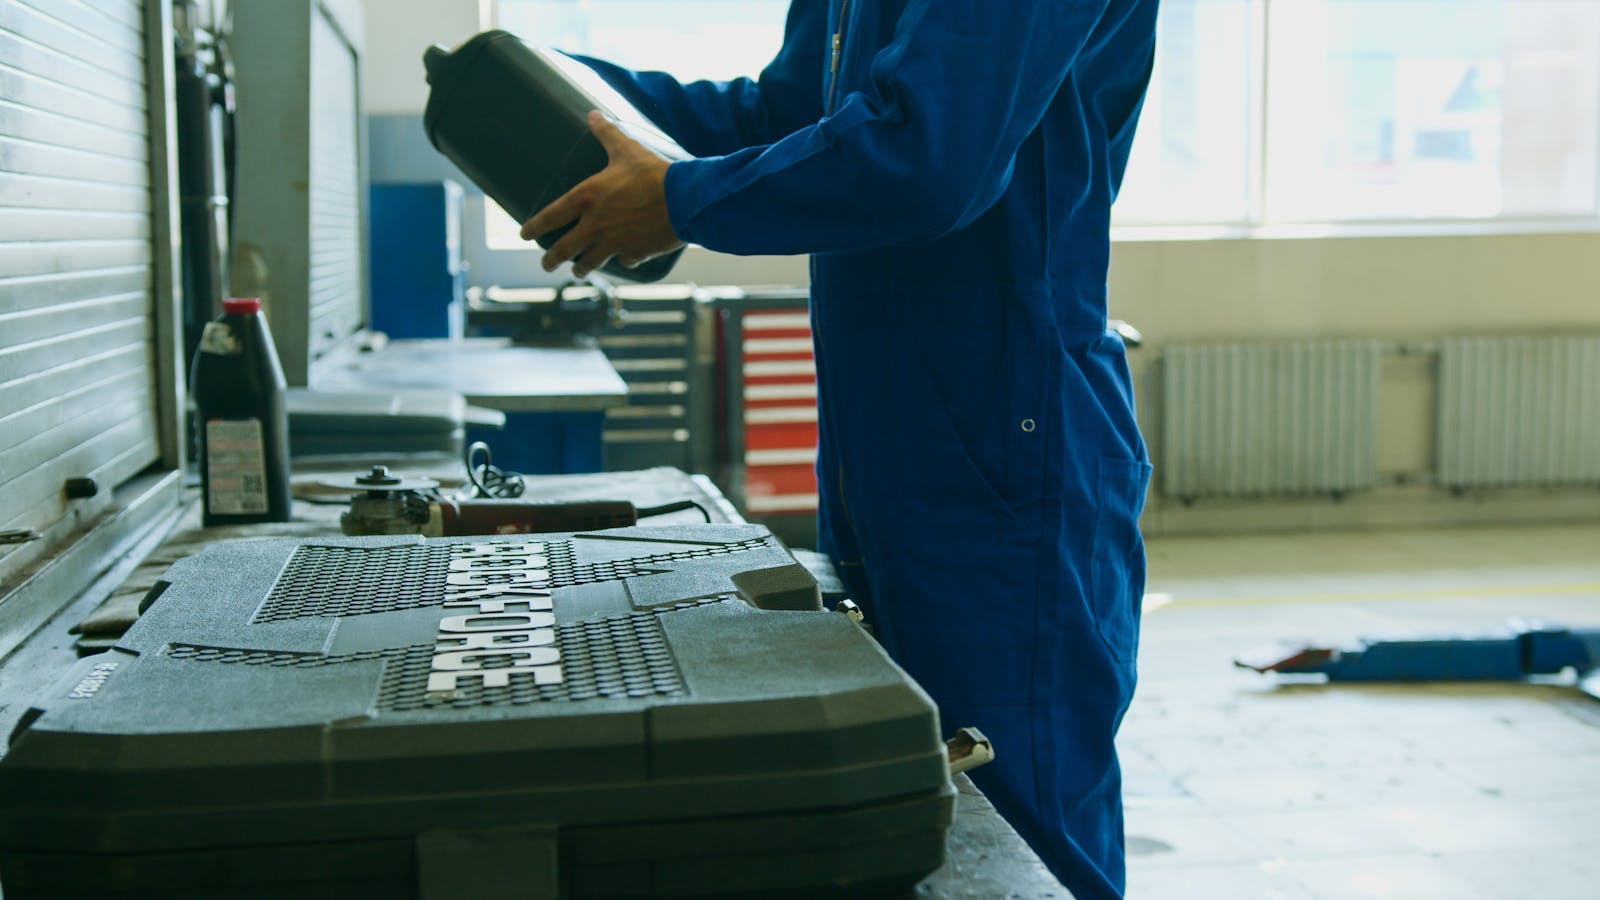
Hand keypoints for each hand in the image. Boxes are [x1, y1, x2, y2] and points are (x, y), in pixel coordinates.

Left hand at [521, 111, 684, 277]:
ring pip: (590, 262)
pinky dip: (621, 261)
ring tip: (578, 271)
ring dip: (581, 268)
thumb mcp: (627, 149)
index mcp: (587, 198)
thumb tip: (593, 114)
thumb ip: (607, 133)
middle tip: (546, 264)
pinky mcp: (636, 252)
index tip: (524, 235)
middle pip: (564, 249)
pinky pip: (624, 260)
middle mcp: (596, 225)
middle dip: (551, 259)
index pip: (550, 216)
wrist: (686, 199)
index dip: (534, 227)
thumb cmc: (653, 172)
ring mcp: (615, 242)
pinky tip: (622, 260)